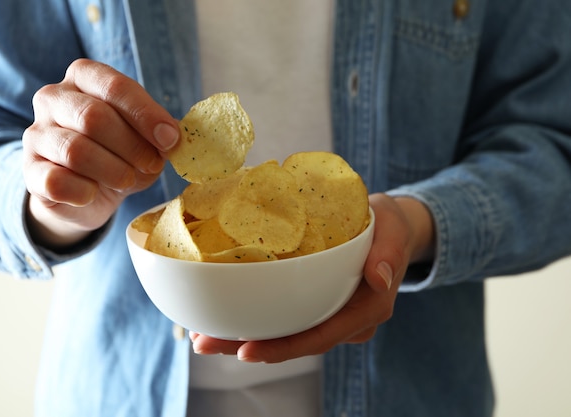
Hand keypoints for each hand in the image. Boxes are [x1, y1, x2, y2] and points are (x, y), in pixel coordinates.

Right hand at [22, 59, 178, 248]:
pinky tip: (94, 193)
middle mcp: (53, 98)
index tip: (170, 139)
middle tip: (151, 164)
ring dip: (113, 171)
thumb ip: (159, 133)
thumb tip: (172, 136)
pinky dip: (84, 192)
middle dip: (132, 146)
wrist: (87, 193)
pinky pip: (57, 182)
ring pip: (76, 151)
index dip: (146, 114)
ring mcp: (37, 134)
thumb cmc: (120, 155)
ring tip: (127, 179)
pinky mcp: (30, 171)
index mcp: (84, 78)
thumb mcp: (146, 139)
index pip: (114, 86)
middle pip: (94, 117)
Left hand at [190, 193, 434, 362]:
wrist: (389, 227)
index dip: (285, 347)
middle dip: (250, 346)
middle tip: (205, 343)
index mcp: (366, 310)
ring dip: (243, 337)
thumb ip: (389, 252)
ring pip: (286, 333)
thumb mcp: (393, 229)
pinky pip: (286, 317)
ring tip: (203, 336)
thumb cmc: (389, 226)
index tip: (247, 350)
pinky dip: (255, 318)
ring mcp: (329, 314)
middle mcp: (346, 321)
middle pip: (295, 341)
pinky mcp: (316, 304)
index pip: (322, 336)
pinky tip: (223, 316)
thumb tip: (380, 279)